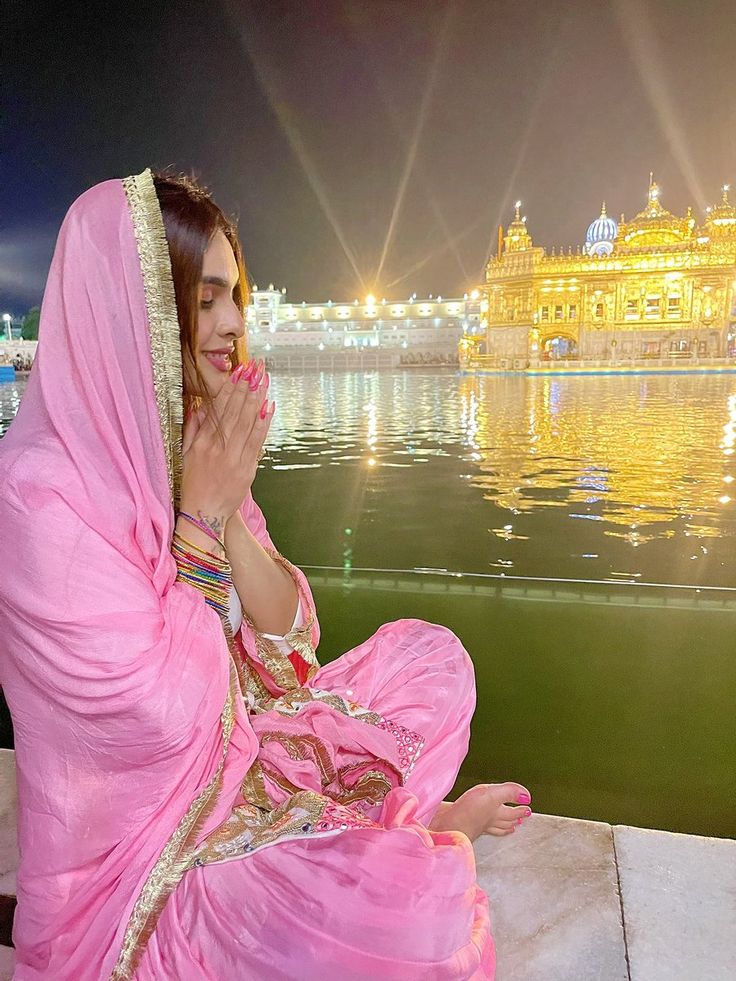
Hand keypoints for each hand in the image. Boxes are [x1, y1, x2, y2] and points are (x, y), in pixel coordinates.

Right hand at [179, 359, 273, 523]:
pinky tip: (269, 407)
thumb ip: (193, 430)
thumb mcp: (186, 455)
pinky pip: (256, 442)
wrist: (203, 515)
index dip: (230, 388)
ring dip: (257, 400)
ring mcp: (233, 459)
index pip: (218, 409)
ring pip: (247, 424)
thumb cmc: (194, 483)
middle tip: (255, 368)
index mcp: (202, 443)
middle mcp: (218, 448)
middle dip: (246, 387)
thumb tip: (198, 407)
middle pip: (235, 412)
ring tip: (264, 380)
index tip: (238, 371)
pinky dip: (264, 424)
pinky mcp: (247, 470)